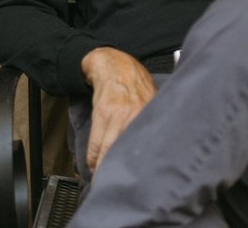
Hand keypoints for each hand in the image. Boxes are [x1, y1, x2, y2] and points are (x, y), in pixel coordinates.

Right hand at [80, 48, 155, 172]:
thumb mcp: (150, 102)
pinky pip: (96, 144)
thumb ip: (151, 123)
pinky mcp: (102, 113)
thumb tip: (155, 151)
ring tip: (101, 177)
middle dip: (118, 170)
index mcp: (149, 114)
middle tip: (115, 182)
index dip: (138, 167)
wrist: (114, 65)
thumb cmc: (134, 86)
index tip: (133, 179)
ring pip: (108, 152)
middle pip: (125, 152)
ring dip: (102, 168)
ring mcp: (117, 114)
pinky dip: (93, 158)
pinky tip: (94, 164)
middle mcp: (135, 114)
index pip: (144, 148)